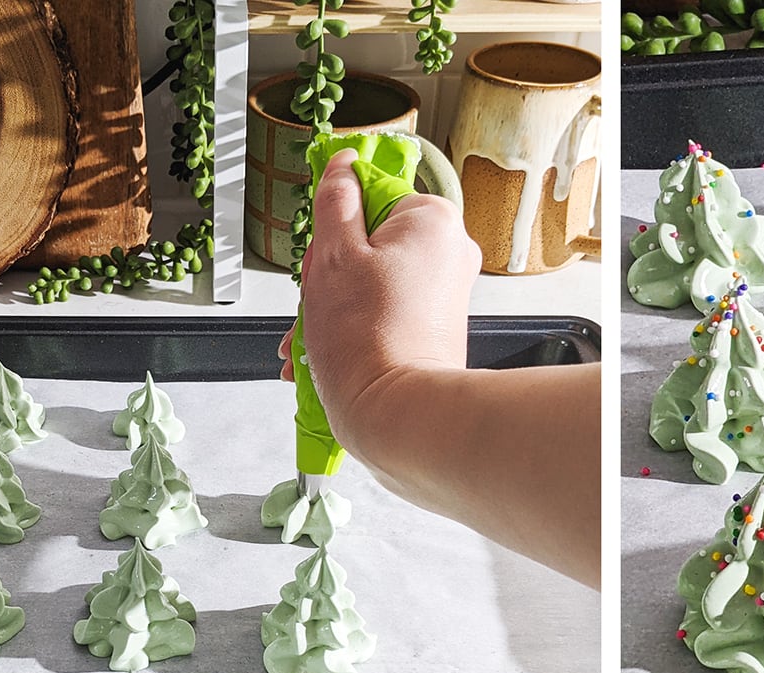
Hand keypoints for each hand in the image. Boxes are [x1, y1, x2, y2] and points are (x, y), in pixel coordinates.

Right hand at [280, 148, 481, 454]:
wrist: (397, 415)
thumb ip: (335, 200)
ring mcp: (444, 294)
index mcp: (434, 221)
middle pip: (370, 241)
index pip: (373, 196)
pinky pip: (384, 313)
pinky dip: (352, 330)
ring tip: (313, 339)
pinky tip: (323, 356)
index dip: (338, 226)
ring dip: (332, 307)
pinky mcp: (434, 328)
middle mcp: (450, 254)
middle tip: (319, 299)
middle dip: (331, 274)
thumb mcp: (333, 254)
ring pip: (371, 281)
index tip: (326, 253)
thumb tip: (341, 166)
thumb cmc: (368, 339)